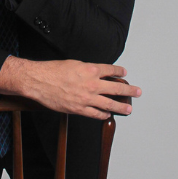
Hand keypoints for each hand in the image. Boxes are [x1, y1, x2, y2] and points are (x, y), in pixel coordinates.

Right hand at [0, 57, 141, 119]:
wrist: (39, 81)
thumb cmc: (52, 70)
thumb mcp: (73, 63)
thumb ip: (86, 69)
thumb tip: (94, 73)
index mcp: (90, 69)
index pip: (111, 70)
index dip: (119, 71)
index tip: (124, 72)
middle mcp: (92, 83)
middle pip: (116, 87)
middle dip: (129, 90)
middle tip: (138, 91)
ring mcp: (87, 98)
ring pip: (110, 104)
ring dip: (121, 106)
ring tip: (129, 108)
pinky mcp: (79, 109)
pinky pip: (96, 114)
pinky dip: (103, 115)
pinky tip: (108, 115)